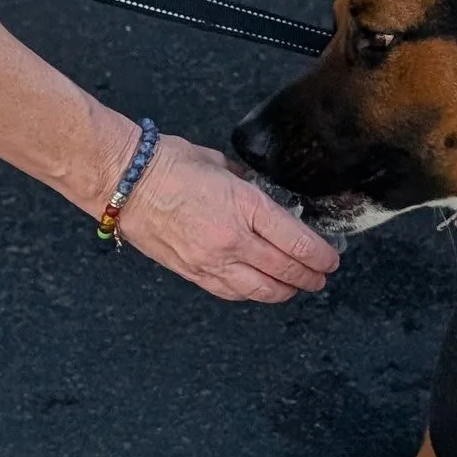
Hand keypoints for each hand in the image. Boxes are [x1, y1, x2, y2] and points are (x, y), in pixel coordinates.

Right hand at [109, 133, 337, 302]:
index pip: (298, 242)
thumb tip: (262, 194)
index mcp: (246, 207)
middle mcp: (233, 240)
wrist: (124, 181)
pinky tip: (260, 289)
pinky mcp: (192, 272)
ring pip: (261, 290)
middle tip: (321, 276)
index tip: (331, 258)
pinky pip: (232, 292)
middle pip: (286, 271)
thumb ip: (247, 184)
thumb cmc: (166, 163)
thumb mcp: (221, 163)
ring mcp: (212, 261)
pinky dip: (252, 293)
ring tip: (296, 287)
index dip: (321, 255)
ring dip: (285, 291)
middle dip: (310, 277)